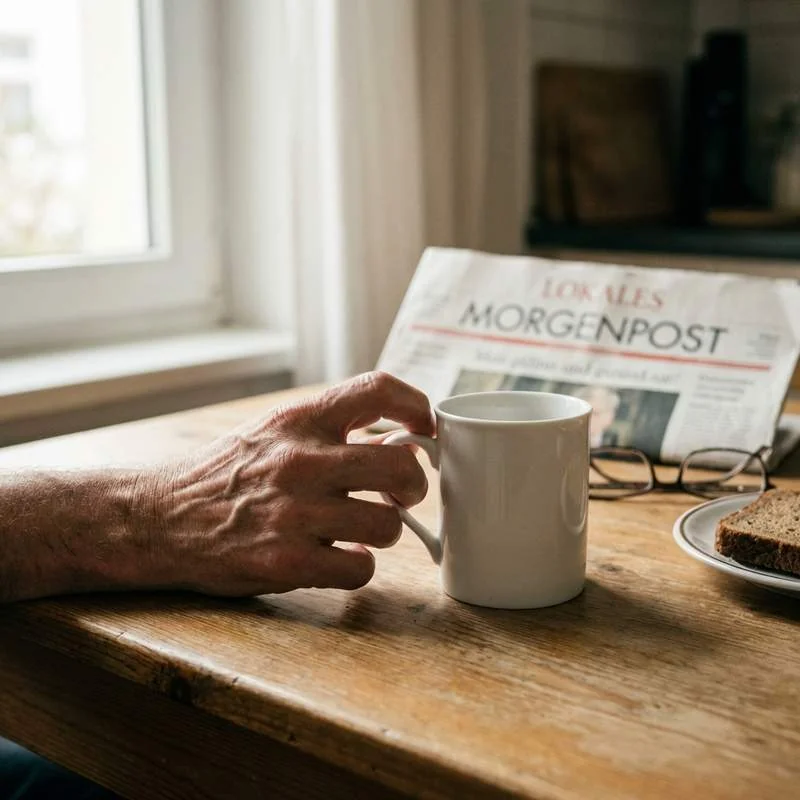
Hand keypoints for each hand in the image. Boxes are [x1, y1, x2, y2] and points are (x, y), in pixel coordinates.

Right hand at [140, 372, 433, 595]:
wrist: (161, 518)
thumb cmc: (226, 473)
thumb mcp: (274, 432)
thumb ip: (332, 431)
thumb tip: (399, 440)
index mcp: (299, 420)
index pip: (377, 388)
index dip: (416, 405)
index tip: (425, 427)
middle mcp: (300, 461)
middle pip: (400, 465)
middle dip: (415, 484)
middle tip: (403, 494)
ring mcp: (294, 514)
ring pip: (388, 525)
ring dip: (385, 530)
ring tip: (361, 528)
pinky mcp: (286, 563)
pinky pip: (360, 568)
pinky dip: (359, 566)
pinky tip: (340, 557)